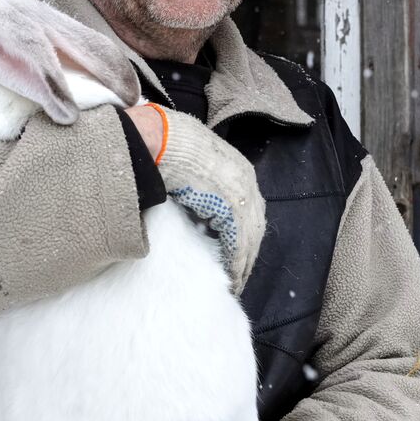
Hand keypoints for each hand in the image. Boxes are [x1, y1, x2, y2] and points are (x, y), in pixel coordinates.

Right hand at [134, 105, 265, 294]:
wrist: (164, 139)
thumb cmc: (172, 148)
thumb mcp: (196, 164)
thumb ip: (205, 184)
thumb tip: (197, 202)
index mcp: (240, 171)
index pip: (251, 209)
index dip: (247, 232)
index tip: (241, 251)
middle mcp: (247, 183)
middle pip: (255, 225)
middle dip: (249, 250)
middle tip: (241, 272)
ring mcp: (242, 195)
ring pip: (251, 237)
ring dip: (244, 261)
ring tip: (236, 280)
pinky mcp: (231, 208)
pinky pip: (238, 242)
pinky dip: (236, 261)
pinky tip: (232, 274)